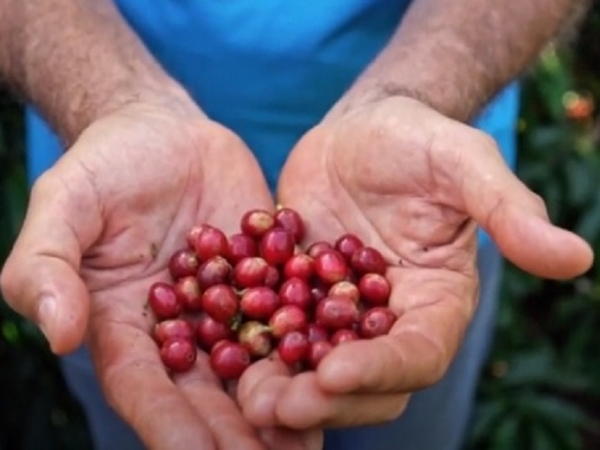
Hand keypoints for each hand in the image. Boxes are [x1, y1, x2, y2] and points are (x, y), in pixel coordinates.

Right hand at [0, 96, 320, 449]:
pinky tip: (341, 374)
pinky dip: (312, 348)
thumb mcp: (64, 204)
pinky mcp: (268, 280)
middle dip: (237, 434)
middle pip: (206, 394)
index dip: (168, 426)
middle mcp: (180, 330)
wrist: (166, 131)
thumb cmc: (106, 164)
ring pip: (255, 367)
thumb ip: (46, 265)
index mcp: (126, 326)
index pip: (144, 388)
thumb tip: (57, 332)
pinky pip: (291, 317)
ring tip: (313, 438)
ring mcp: (229, 307)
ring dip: (283, 405)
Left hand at [237, 96, 593, 428]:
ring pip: (314, 367)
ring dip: (282, 387)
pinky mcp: (295, 298)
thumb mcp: (462, 163)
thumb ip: (508, 209)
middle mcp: (387, 320)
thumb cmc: (417, 141)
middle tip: (278, 406)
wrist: (360, 134)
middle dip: (324, 398)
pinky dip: (251, 348)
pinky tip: (219, 354)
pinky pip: (274, 332)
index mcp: (434, 302)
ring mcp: (337, 314)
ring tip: (245, 396)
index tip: (336, 373)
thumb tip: (576, 257)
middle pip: (364, 378)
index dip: (381, 367)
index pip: (417, 352)